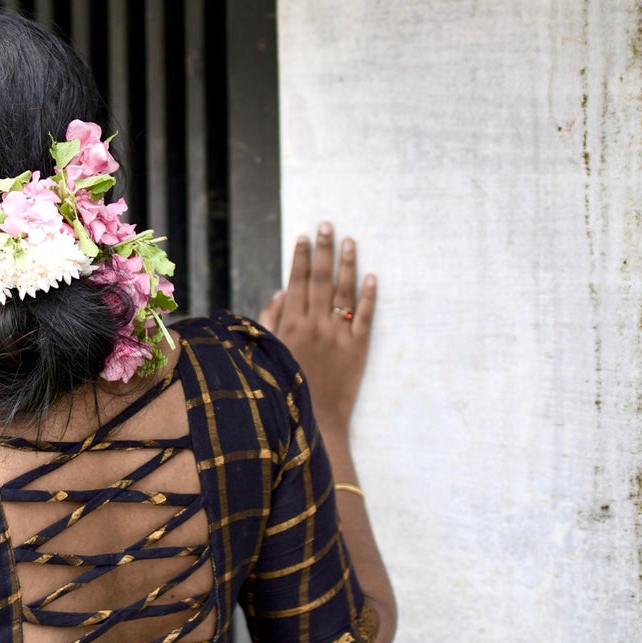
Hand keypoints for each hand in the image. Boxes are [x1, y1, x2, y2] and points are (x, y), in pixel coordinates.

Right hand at [258, 223, 375, 433]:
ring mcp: (338, 335)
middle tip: (327, 225)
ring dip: (347, 264)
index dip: (300, 256)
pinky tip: (372, 276)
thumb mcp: (269, 351)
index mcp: (291, 324)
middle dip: (323, 249)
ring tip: (350, 241)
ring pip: (344, 291)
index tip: (304, 235)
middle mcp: (315, 324)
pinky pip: (366, 316)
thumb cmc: (287, 385)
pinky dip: (370, 295)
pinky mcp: (359, 348)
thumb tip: (281, 292)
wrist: (315, 417)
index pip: (296, 281)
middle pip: (320, 279)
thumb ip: (271, 320)